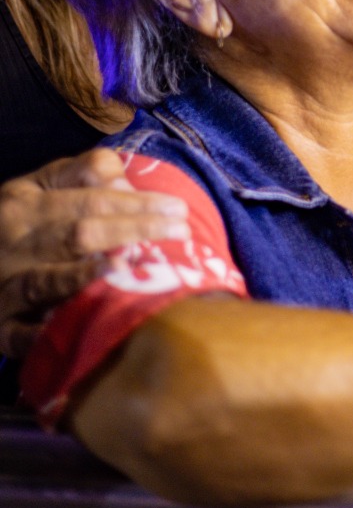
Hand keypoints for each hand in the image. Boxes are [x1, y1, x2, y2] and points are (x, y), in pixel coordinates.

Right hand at [0, 148, 189, 357]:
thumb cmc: (15, 222)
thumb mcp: (39, 185)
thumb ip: (83, 172)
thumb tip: (126, 182)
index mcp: (27, 204)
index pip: (91, 199)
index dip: (137, 203)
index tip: (178, 209)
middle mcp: (14, 244)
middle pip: (79, 235)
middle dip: (134, 231)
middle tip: (180, 232)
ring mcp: (3, 288)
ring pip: (47, 281)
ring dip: (89, 276)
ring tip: (131, 265)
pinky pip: (22, 335)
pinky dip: (49, 331)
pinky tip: (82, 321)